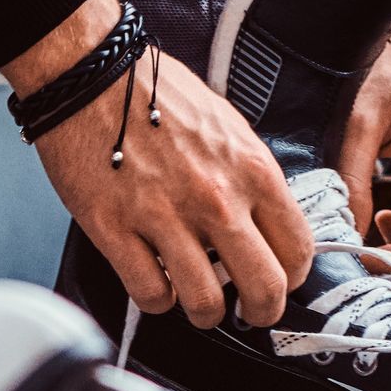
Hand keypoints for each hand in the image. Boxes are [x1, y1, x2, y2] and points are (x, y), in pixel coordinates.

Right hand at [4, 0, 311, 327]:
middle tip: (248, 314)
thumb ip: (248, 177)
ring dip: (204, 313)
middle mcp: (216, 199)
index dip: (292, 278)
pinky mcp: (116, 231)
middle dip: (260, 312)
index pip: (298, 248)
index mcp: (251, 170)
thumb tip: (259, 224)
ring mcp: (164, 218)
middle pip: (264, 288)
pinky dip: (156, 298)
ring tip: (195, 302)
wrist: (92, 76)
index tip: (279, 281)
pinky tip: (155, 281)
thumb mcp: (226, 128)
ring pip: (205, 304)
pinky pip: (150, 293)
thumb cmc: (154, 95)